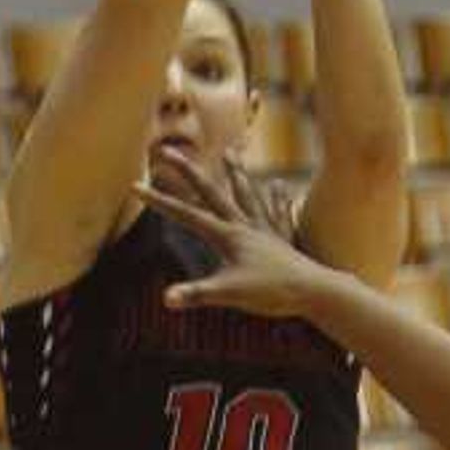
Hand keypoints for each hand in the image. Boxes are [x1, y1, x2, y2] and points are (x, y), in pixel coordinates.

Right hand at [145, 148, 342, 327]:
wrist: (314, 291)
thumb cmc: (272, 293)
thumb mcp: (229, 295)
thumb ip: (197, 294)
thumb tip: (166, 299)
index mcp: (228, 235)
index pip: (186, 214)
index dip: (159, 201)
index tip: (135, 185)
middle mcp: (245, 225)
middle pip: (211, 191)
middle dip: (187, 171)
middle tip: (168, 150)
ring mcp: (264, 229)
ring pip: (246, 193)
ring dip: (235, 173)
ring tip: (231, 153)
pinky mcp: (280, 239)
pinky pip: (276, 211)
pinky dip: (275, 196)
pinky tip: (280, 186)